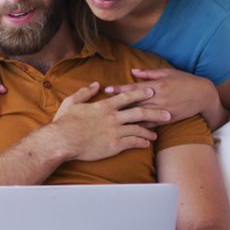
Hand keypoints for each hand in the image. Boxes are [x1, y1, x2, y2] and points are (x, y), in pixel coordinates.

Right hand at [50, 82, 171, 161]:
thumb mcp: (72, 102)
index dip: (141, 93)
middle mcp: (113, 117)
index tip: (152, 91)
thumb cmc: (65, 123)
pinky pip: (133, 142)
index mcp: (104, 106)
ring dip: (150, 130)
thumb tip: (95, 84)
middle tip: (168, 112)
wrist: (62, 141)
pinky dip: (141, 142)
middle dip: (156, 111)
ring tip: (157, 132)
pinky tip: (147, 143)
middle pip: (139, 111)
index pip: (127, 97)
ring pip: (139, 128)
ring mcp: (115, 131)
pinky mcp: (114, 145)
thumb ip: (85, 92)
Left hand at [104, 68, 216, 127]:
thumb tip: (133, 71)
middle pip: (134, 102)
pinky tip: (129, 130)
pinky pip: (151, 124)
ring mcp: (163, 110)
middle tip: (103, 108)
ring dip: (127, 118)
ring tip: (112, 121)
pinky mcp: (168, 119)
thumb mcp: (168, 72)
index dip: (120, 89)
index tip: (107, 90)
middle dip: (118, 105)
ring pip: (141, 115)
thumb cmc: (185, 80)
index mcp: (157, 85)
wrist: (204, 95)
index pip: (135, 88)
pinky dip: (140, 127)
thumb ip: (149, 73)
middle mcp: (159, 98)